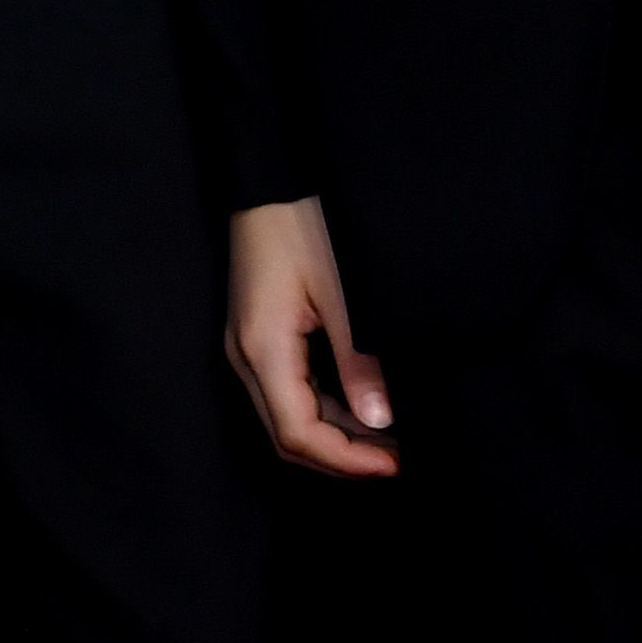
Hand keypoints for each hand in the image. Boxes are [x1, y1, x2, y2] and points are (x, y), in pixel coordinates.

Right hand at [225, 197, 396, 478]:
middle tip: (397, 460)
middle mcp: (244, 356)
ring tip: (389, 440)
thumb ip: (359, 360)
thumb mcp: (343, 292)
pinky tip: (362, 409)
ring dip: (335, 438)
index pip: (298, 433)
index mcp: (262, 349)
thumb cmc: (306, 226)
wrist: (271, 178)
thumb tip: (379, 421)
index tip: (396, 464)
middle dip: (341, 458)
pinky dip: (324, 412)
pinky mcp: (256, 335)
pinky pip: (287, 392)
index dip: (347, 460)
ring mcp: (246, 346)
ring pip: (286, 417)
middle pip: (286, 435)